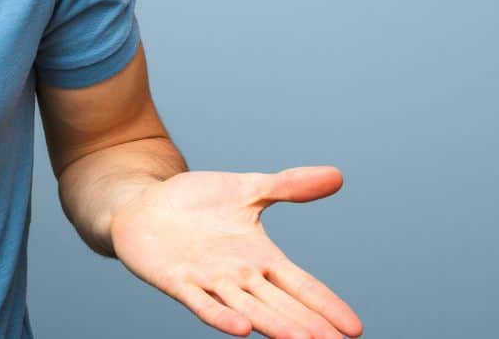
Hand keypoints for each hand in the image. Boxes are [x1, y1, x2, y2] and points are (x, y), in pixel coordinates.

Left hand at [109, 165, 362, 338]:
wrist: (144, 203)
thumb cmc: (197, 201)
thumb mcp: (247, 189)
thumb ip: (288, 186)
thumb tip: (337, 175)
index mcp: (261, 258)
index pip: (302, 285)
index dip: (326, 305)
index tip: (354, 329)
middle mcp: (240, 276)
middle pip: (282, 305)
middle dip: (309, 326)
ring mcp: (209, 281)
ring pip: (249, 309)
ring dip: (275, 326)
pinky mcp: (177, 280)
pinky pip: (202, 303)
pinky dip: (221, 317)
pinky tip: (242, 329)